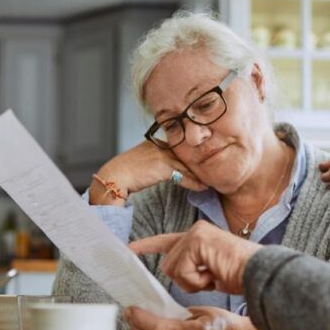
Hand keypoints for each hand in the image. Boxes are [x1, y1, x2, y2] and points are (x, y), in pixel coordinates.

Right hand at [90, 141, 206, 205]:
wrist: (114, 177)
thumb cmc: (125, 172)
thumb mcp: (143, 162)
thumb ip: (157, 162)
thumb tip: (169, 171)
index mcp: (155, 141)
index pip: (179, 148)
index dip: (192, 156)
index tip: (204, 163)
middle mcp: (160, 145)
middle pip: (186, 155)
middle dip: (201, 164)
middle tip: (215, 171)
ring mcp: (162, 154)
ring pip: (187, 165)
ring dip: (200, 174)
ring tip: (212, 181)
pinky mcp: (163, 166)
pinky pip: (184, 176)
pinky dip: (194, 183)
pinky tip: (203, 187)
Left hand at [129, 220, 259, 294]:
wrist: (259, 274)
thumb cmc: (241, 276)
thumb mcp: (211, 272)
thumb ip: (192, 268)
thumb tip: (174, 272)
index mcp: (198, 238)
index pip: (167, 241)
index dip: (149, 246)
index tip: (130, 249)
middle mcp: (195, 231)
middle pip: (168, 264)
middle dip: (186, 280)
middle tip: (209, 279)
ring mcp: (196, 233)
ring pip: (172, 268)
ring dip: (192, 282)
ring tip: (213, 276)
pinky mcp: (196, 240)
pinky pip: (182, 271)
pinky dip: (196, 281)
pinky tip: (213, 275)